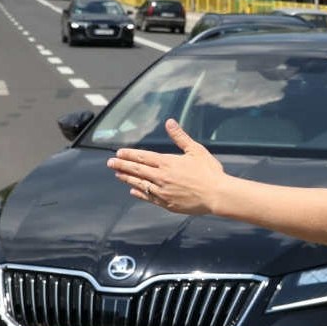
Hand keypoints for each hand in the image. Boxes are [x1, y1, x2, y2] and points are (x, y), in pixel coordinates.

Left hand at [106, 119, 224, 214]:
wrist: (216, 195)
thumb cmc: (209, 172)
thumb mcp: (195, 150)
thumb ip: (180, 137)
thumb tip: (169, 122)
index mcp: (168, 162)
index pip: (143, 157)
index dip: (129, 155)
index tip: (118, 153)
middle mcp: (161, 177)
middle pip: (137, 170)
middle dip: (122, 166)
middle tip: (110, 163)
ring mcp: (163, 191)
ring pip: (140, 184)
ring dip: (128, 178)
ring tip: (118, 175)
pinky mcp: (167, 203)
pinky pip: (148, 197)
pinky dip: (139, 193)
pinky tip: (133, 191)